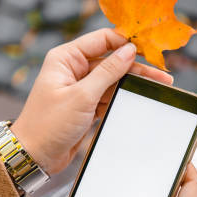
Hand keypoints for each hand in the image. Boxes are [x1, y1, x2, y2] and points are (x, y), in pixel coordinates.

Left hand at [11, 28, 172, 173]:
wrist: (33, 156)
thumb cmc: (49, 124)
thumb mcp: (81, 96)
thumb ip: (108, 72)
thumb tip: (130, 50)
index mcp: (66, 58)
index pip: (102, 40)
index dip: (127, 42)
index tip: (150, 49)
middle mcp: (73, 68)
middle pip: (112, 60)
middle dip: (137, 67)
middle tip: (163, 75)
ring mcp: (80, 87)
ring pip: (113, 80)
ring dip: (134, 84)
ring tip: (160, 88)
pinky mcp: (85, 105)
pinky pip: (109, 95)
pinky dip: (124, 97)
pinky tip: (141, 99)